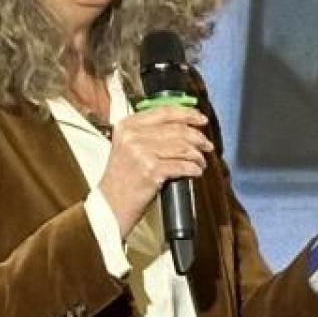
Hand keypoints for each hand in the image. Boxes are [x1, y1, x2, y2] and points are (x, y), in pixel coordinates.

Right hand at [99, 105, 213, 237]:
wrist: (110, 205)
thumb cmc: (122, 178)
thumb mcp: (128, 147)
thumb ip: (149, 132)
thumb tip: (182, 125)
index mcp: (127, 125)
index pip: (164, 111)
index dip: (187, 114)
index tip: (201, 119)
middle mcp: (133, 136)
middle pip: (177, 129)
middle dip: (198, 137)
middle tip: (207, 145)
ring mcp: (141, 153)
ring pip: (183, 147)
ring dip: (197, 155)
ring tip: (200, 161)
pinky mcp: (150, 171)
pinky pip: (182, 165)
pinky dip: (193, 168)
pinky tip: (196, 171)